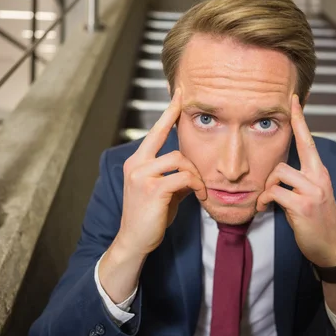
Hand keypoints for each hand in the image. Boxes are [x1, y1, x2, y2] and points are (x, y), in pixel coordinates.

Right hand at [116, 87, 206, 254]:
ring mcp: (141, 175)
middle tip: (199, 141)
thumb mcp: (163, 192)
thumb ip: (175, 176)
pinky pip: (183, 177)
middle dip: (185, 141)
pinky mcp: (152, 189)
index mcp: (137, 162)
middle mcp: (136, 164)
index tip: (179, 94)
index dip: (168, 111)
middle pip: (167, 139)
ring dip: (195, 174)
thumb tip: (193, 170)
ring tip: (200, 189)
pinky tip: (199, 195)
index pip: (155, 131)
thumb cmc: (150, 217)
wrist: (135, 241)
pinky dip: (196, 185)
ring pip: (180, 159)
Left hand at [256, 94, 335, 267]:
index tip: (294, 99)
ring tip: (267, 201)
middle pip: (288, 156)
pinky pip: (274, 192)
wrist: (331, 247)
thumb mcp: (312, 195)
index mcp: (320, 172)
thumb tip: (278, 172)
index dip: (299, 119)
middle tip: (265, 185)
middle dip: (270, 172)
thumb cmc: (316, 221)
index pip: (308, 140)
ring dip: (267, 188)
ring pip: (278, 173)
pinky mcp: (303, 205)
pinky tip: (265, 209)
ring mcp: (313, 190)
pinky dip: (265, 200)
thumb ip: (299, 180)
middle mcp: (319, 177)